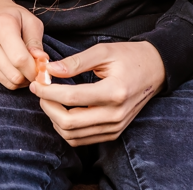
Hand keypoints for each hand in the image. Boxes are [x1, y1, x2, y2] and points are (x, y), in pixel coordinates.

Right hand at [0, 0, 44, 89]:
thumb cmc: (10, 17)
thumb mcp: (29, 21)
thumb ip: (36, 42)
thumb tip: (42, 62)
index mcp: (1, 25)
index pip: (20, 60)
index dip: (34, 70)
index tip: (41, 70)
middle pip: (13, 75)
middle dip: (28, 77)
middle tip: (32, 69)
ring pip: (5, 82)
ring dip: (17, 78)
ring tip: (19, 66)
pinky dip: (4, 76)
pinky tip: (4, 63)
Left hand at [29, 41, 165, 145]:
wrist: (155, 70)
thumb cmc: (129, 57)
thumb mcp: (103, 51)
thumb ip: (76, 61)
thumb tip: (50, 69)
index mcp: (114, 92)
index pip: (72, 97)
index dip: (49, 91)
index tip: (37, 82)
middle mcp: (115, 115)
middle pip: (69, 122)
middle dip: (48, 107)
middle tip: (40, 91)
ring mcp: (115, 127)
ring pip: (73, 135)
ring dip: (54, 119)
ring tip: (50, 99)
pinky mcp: (114, 132)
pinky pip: (82, 139)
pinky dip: (66, 128)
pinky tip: (62, 110)